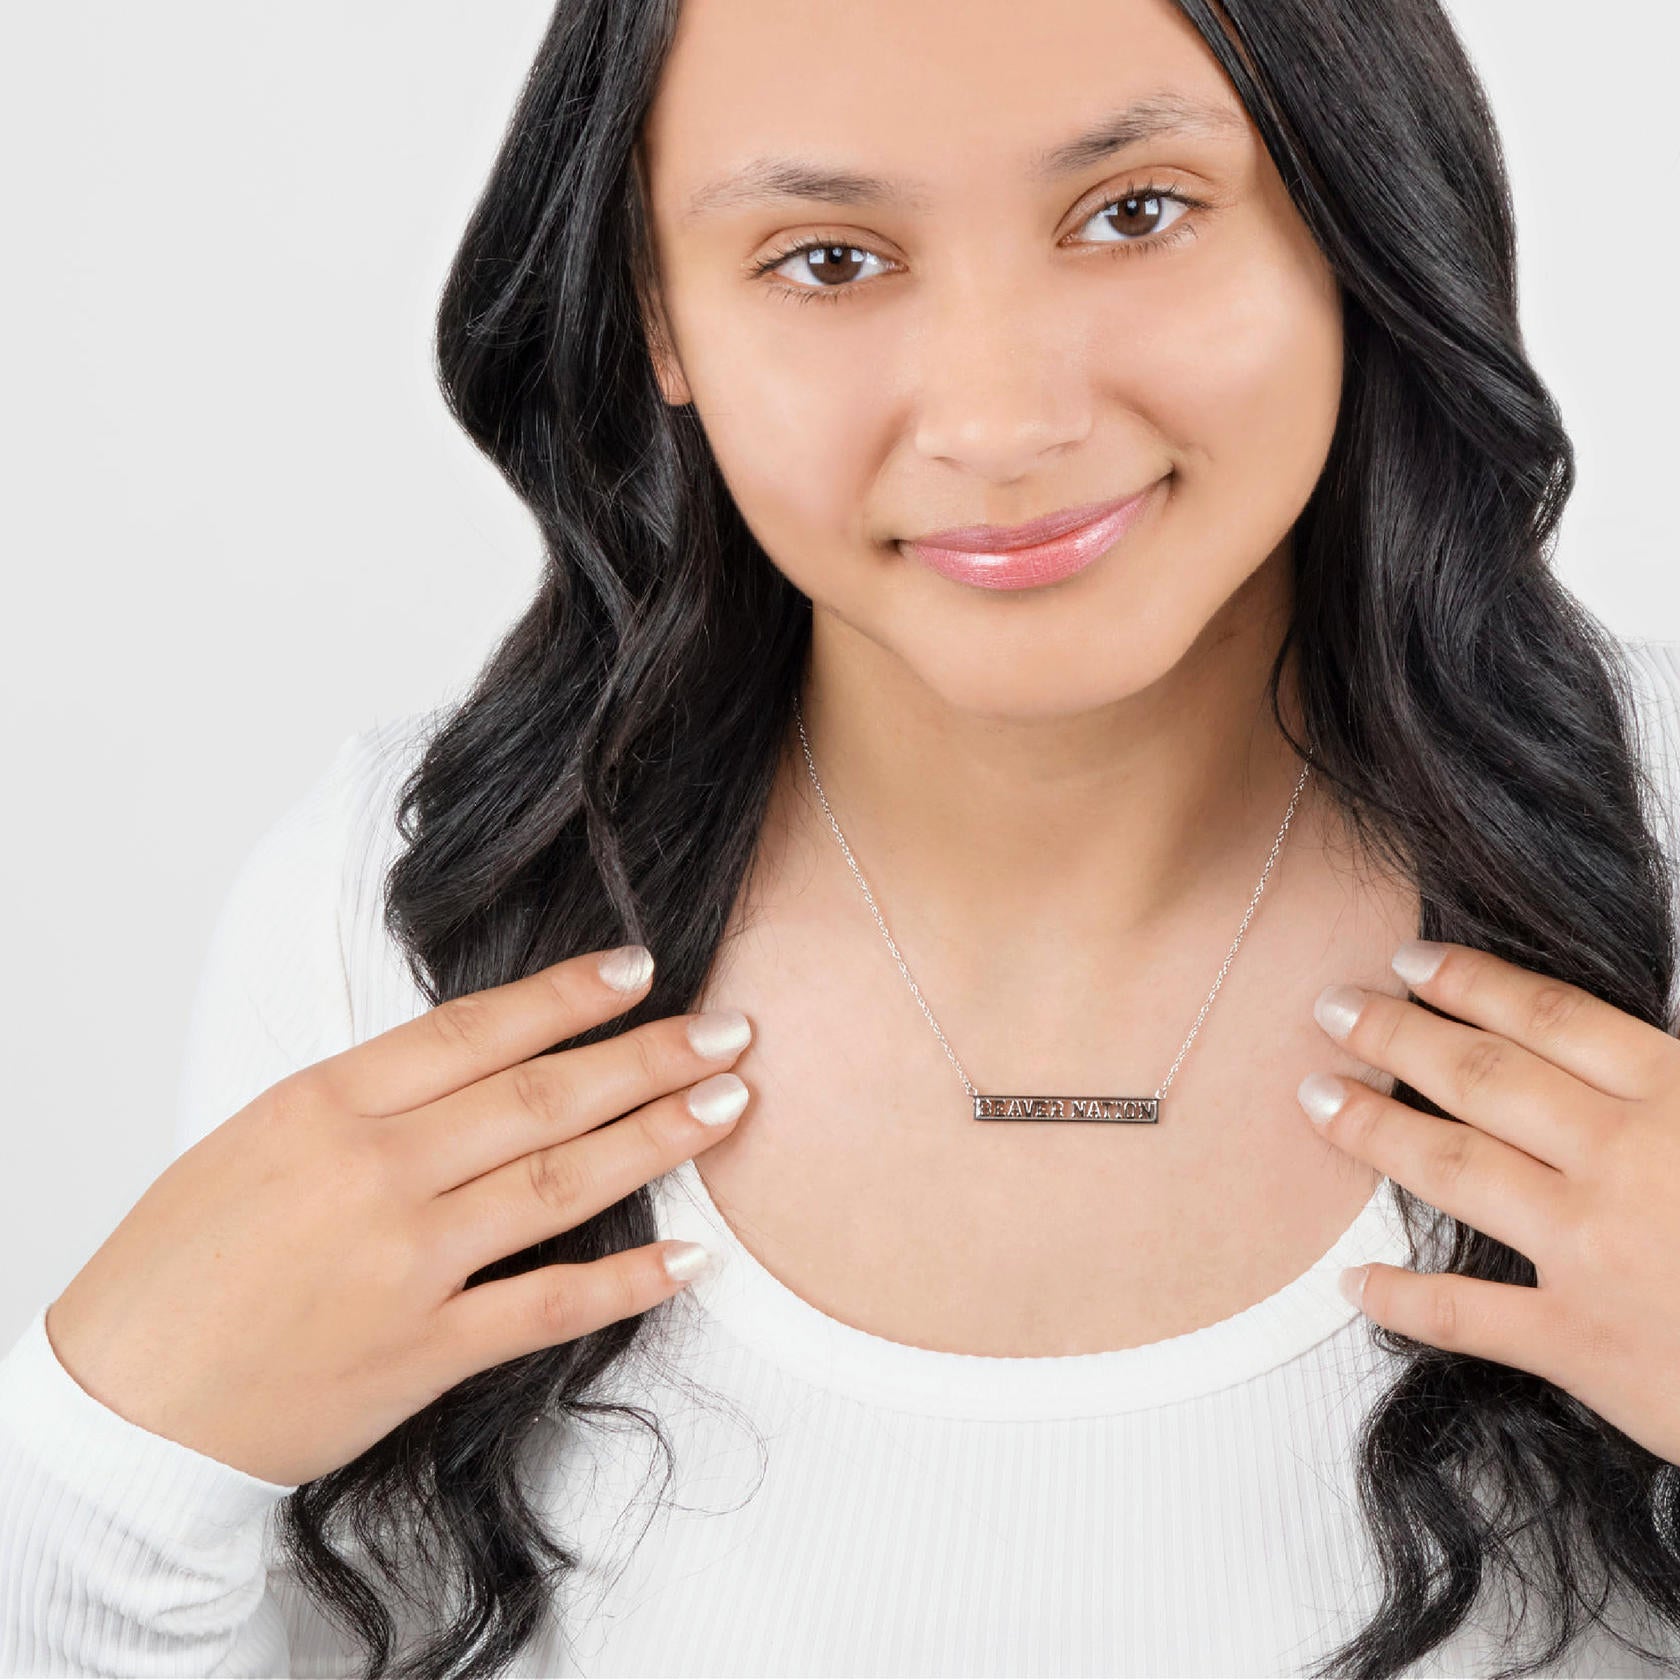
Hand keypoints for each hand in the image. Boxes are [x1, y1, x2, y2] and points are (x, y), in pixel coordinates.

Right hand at [45, 944, 753, 1486]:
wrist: (121, 1407)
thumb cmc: (178, 1265)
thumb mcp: (256, 1138)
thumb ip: (366, 1099)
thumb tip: (478, 1059)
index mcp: (326, 1104)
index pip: (476, 1031)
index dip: (568, 997)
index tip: (640, 970)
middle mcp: (376, 1172)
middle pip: (541, 1097)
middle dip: (647, 1058)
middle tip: (730, 1032)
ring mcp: (405, 1264)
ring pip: (559, 1184)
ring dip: (657, 1140)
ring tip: (729, 1106)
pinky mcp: (423, 1353)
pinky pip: (547, 1307)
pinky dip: (624, 1282)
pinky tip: (688, 1259)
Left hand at [1296, 938, 1679, 1467]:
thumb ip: (1671, 1077)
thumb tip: (1635, 1036)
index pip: (1550, 1019)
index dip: (1469, 984)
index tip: (1406, 960)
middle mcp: (1625, 1162)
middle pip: (1482, 1079)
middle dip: (1396, 1036)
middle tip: (1331, 1008)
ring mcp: (1595, 1251)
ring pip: (1454, 1171)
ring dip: (1373, 1130)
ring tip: (1316, 1098)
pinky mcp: (1583, 1344)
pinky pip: (1467, 1316)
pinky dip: (1403, 1298)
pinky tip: (1353, 1281)